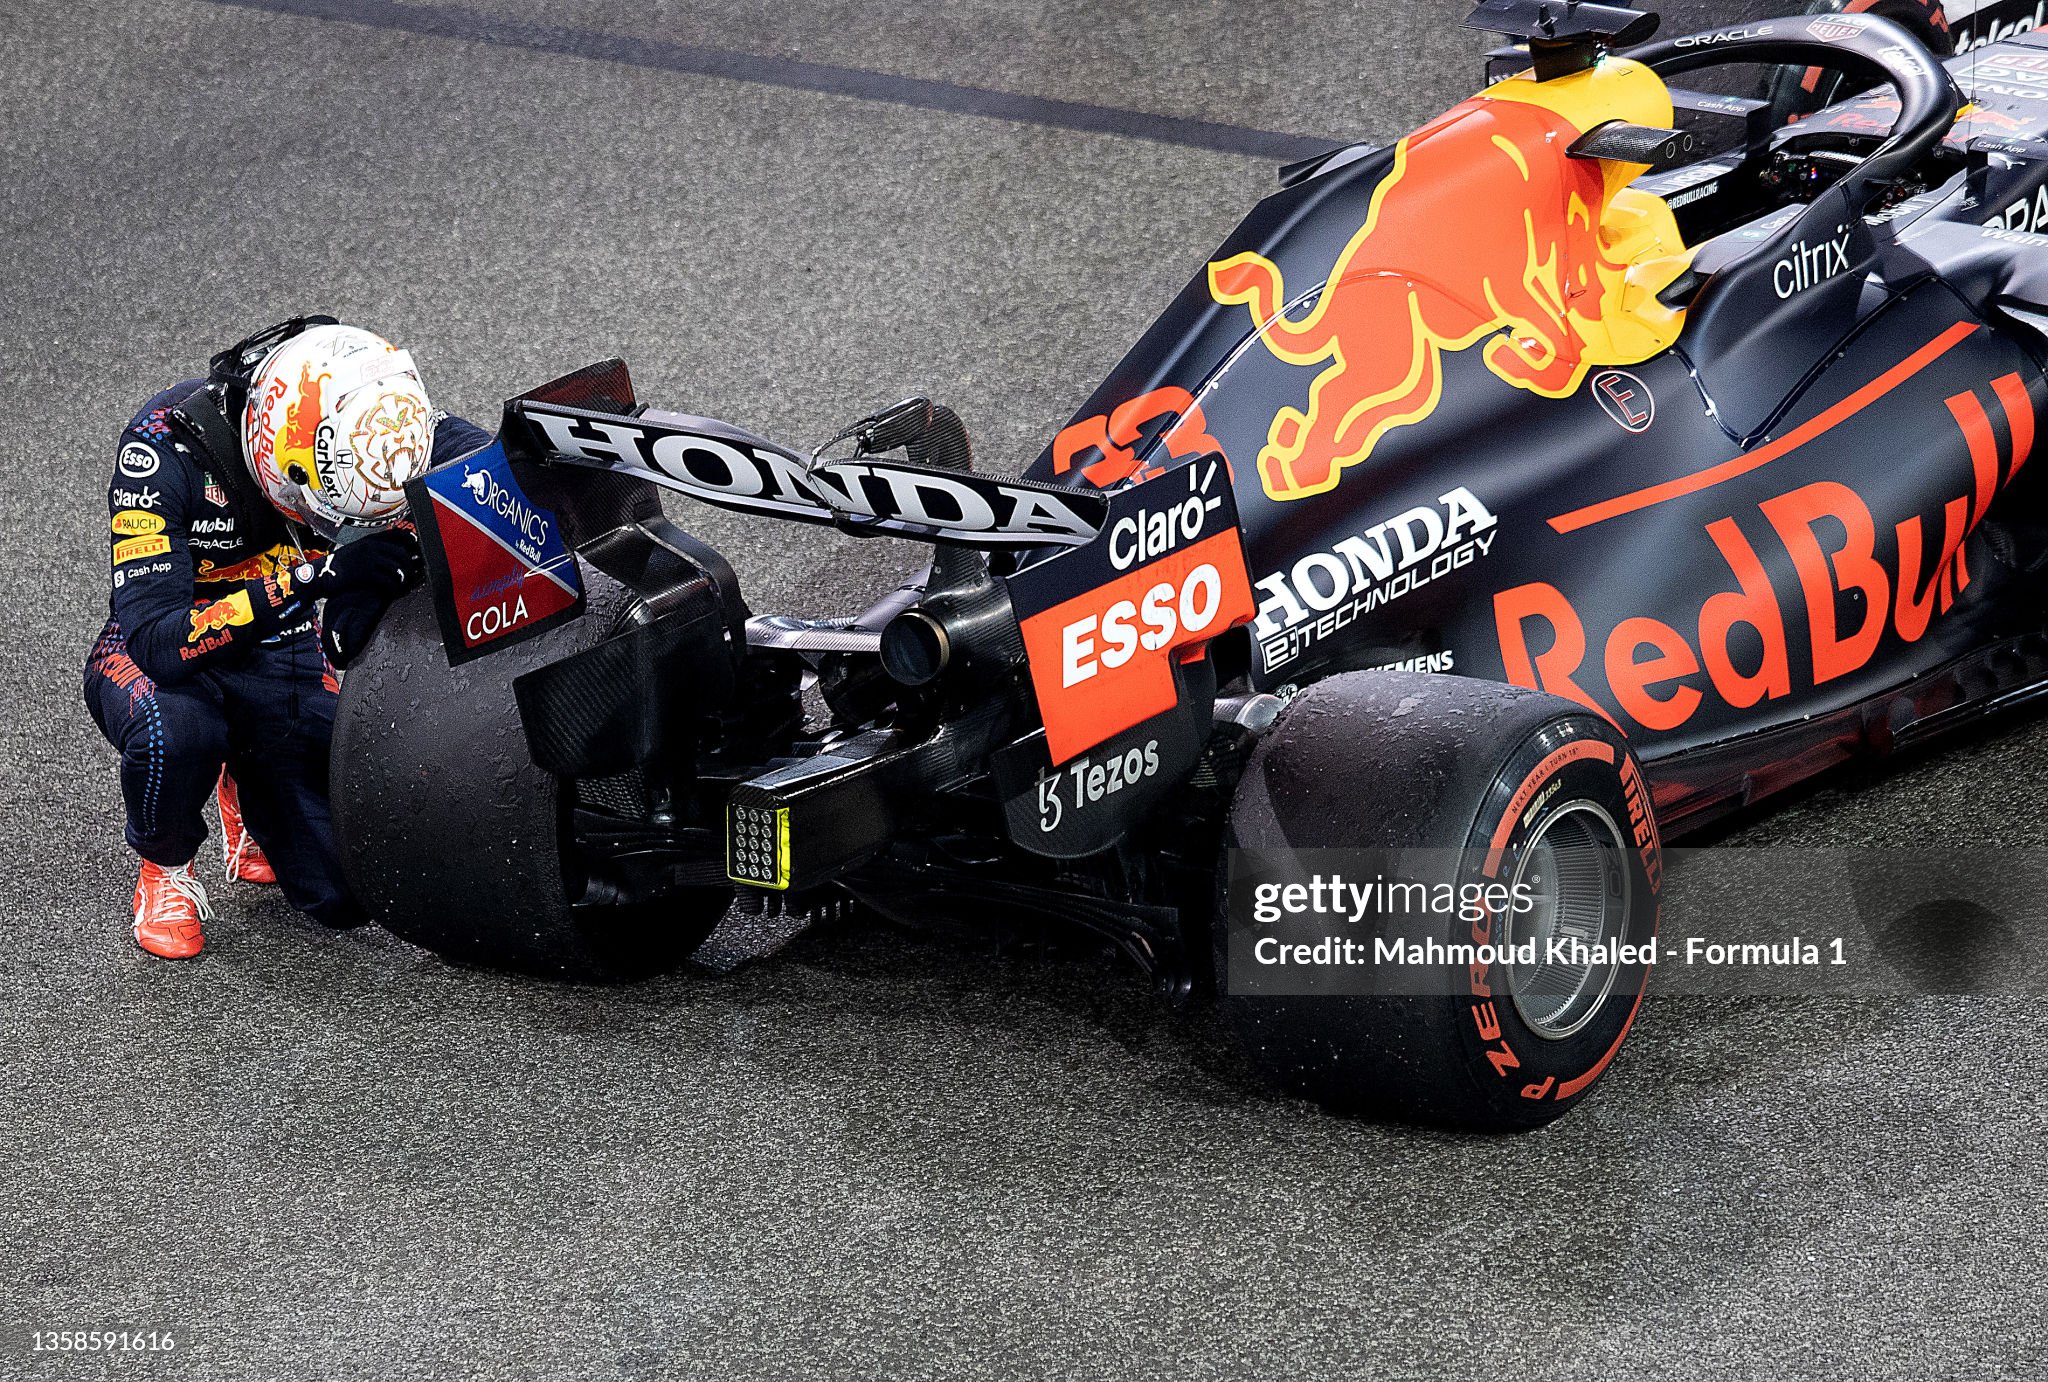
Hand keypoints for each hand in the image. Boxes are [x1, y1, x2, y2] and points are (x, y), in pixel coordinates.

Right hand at [294, 528, 422, 668]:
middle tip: (413, 575)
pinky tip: (393, 591)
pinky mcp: (365, 573)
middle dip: (411, 566)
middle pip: (402, 553)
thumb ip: (375, 550)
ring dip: (405, 579)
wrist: (321, 575)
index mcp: (371, 539)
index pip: (399, 534)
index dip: (412, 543)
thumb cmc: (341, 565)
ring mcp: (368, 559)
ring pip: (398, 567)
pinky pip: (388, 580)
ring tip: (404, 585)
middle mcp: (371, 546)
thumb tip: (398, 556)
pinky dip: (394, 587)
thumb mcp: (358, 551)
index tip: (417, 552)